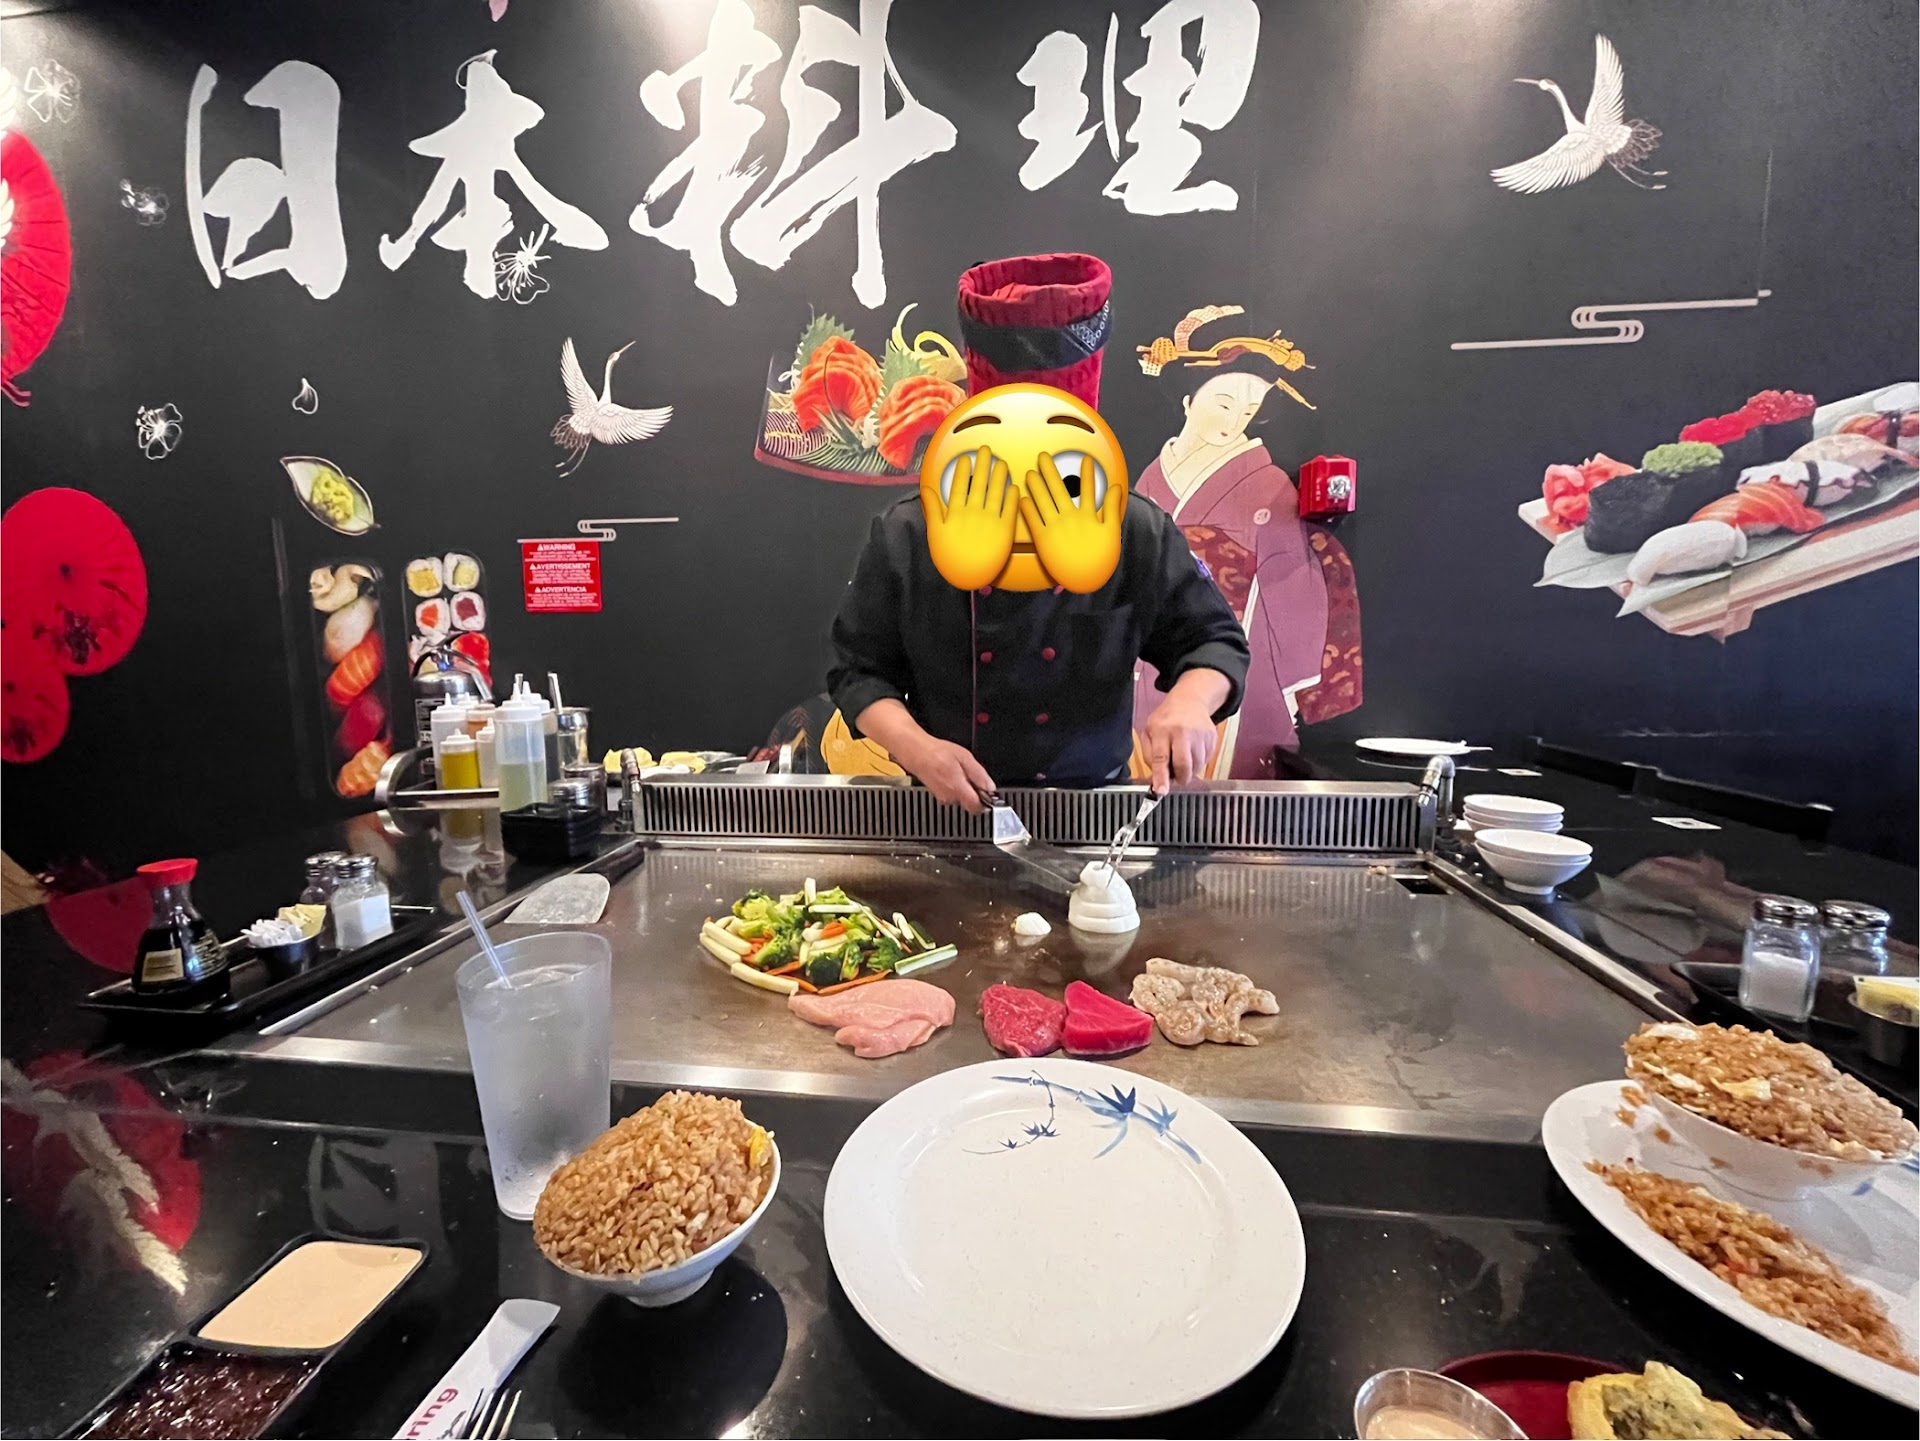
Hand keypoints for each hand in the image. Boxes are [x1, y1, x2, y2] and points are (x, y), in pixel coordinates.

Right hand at [855, 699, 995, 812]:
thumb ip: (979, 775)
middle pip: (970, 802)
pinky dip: (955, 786)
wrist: (916, 752)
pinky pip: (953, 794)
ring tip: (958, 771)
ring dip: (964, 787)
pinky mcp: (938, 795)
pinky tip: (950, 773)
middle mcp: (950, 798)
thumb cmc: (937, 753)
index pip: (977, 807)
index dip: (985, 800)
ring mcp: (942, 798)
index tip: (987, 791)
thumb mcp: (965, 757)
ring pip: (962, 798)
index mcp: (957, 789)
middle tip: (970, 774)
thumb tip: (990, 788)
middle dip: (974, 791)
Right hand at [921, 445, 1016, 591]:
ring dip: (999, 476)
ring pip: (995, 492)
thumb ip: (931, 509)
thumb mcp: (935, 533)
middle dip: (983, 464)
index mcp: (956, 513)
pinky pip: (1009, 509)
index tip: (967, 457)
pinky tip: (1014, 486)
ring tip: (1002, 462)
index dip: (963, 470)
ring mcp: (989, 521)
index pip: (959, 485)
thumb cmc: (949, 558)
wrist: (968, 577)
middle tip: (988, 450)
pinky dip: (1012, 497)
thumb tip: (924, 489)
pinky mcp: (1004, 531)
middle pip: (979, 483)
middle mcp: (973, 513)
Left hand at [1016, 450, 1123, 593]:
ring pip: (1044, 501)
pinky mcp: (1043, 540)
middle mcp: (1070, 519)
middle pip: (1059, 489)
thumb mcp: (1112, 532)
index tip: (1085, 458)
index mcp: (1088, 516)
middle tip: (1042, 456)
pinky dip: (1028, 509)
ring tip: (1030, 472)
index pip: (1088, 489)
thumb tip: (1117, 488)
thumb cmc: (1101, 560)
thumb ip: (1113, 508)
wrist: (1085, 580)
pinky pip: (1033, 521)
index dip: (1087, 472)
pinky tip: (1022, 498)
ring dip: (1036, 485)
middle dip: (1050, 470)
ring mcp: (1056, 528)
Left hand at [1140, 669, 1230, 793]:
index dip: (1161, 777)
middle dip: (1180, 777)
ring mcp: (1200, 734)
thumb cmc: (1166, 719)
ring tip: (1183, 757)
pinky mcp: (1212, 738)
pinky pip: (1206, 761)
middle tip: (1176, 776)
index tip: (1161, 791)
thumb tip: (1157, 778)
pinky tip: (1192, 750)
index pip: (1161, 757)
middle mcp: (1183, 731)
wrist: (1189, 701)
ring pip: (1197, 766)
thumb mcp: (1148, 732)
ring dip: (1190, 770)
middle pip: (1184, 765)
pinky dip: (1198, 762)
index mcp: (1162, 730)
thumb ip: (1150, 755)